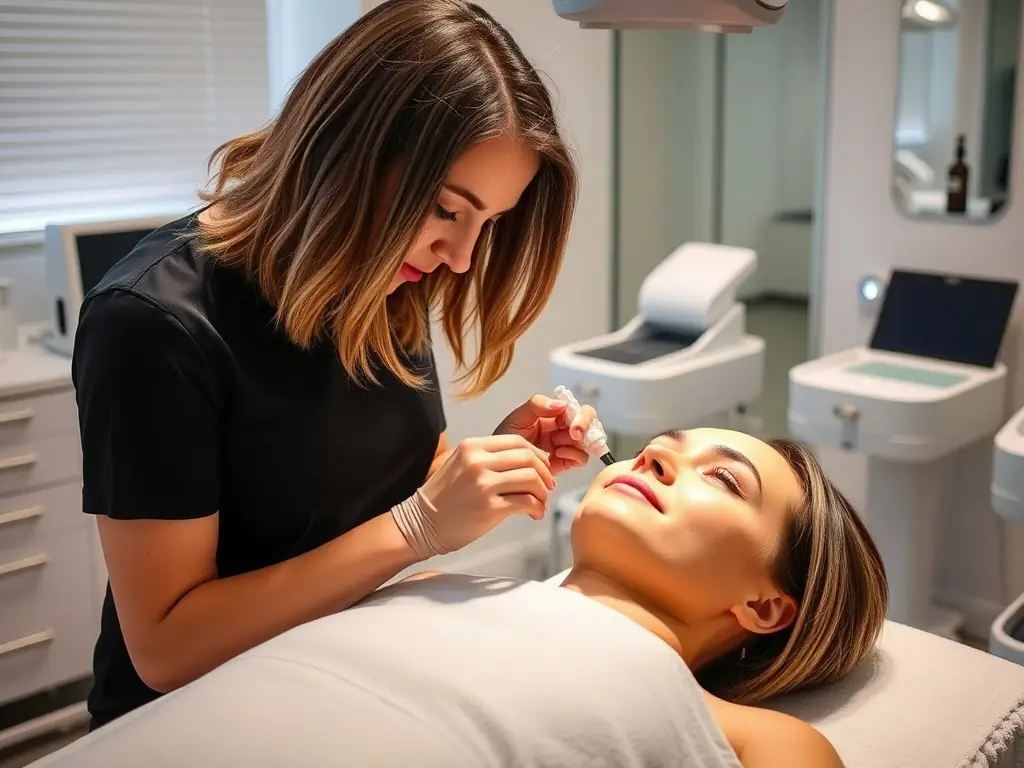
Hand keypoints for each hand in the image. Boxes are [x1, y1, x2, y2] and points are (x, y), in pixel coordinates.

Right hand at [419, 434, 555, 551]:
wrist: (422, 523)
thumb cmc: (445, 497)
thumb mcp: (461, 464)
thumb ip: (489, 457)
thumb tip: (529, 458)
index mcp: (472, 447)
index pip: (518, 441)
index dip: (537, 454)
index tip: (543, 467)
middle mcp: (478, 461)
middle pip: (528, 457)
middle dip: (545, 472)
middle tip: (548, 486)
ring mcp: (483, 484)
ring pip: (531, 479)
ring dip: (543, 492)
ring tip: (541, 502)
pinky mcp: (489, 508)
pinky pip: (527, 502)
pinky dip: (538, 508)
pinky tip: (535, 513)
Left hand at [493, 394, 597, 474]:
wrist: (499, 464)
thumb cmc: (505, 439)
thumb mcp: (518, 417)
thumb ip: (538, 405)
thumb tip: (563, 404)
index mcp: (553, 414)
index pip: (576, 409)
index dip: (579, 415)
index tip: (571, 424)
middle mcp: (562, 428)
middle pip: (589, 422)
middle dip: (584, 426)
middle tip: (574, 434)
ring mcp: (565, 445)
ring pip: (588, 440)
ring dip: (576, 442)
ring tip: (557, 447)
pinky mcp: (565, 462)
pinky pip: (581, 457)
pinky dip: (574, 455)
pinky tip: (556, 456)